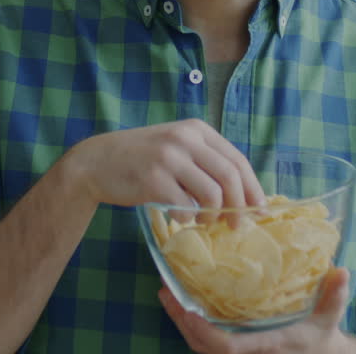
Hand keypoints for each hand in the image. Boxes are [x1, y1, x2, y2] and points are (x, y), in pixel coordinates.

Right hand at [69, 119, 264, 209]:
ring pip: (212, 194)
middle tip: (236, 226)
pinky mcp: (153, 179)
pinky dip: (187, 218)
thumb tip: (244, 196)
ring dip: (212, 215)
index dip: (252, 188)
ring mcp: (168, 158)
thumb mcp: (177, 148)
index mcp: (196, 129)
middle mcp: (185, 139)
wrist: (97, 162)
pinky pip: (185, 207)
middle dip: (239, 206)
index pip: (237, 159)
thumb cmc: (142, 159)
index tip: (258, 210)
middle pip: (230, 176)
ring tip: (203, 221)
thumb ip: (206, 163)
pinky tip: (177, 216)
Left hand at [159, 267, 351, 353]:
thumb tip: (340, 270)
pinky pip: (207, 347)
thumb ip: (334, 294)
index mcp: (267, 346)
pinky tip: (185, 307)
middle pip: (203, 348)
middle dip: (182, 323)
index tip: (187, 310)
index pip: (227, 347)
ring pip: (201, 349)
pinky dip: (193, 329)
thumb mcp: (330, 316)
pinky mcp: (237, 353)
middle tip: (166, 292)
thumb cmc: (323, 338)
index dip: (202, 332)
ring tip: (169, 295)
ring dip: (183, 324)